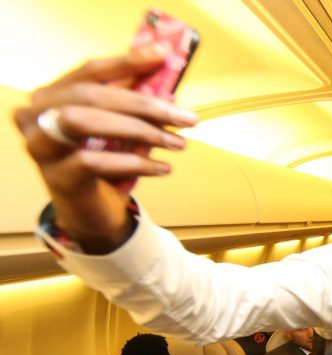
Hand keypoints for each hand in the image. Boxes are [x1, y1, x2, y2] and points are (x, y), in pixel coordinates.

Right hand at [13, 47, 197, 252]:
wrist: (92, 213)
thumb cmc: (105, 164)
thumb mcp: (120, 128)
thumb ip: (134, 103)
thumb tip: (167, 77)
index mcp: (52, 95)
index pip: (90, 71)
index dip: (126, 62)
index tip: (162, 56)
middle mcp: (36, 115)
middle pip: (91, 95)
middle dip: (144, 104)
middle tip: (186, 118)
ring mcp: (40, 145)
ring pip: (85, 122)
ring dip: (139, 130)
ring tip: (177, 143)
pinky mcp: (56, 176)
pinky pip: (94, 162)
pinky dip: (135, 163)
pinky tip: (164, 169)